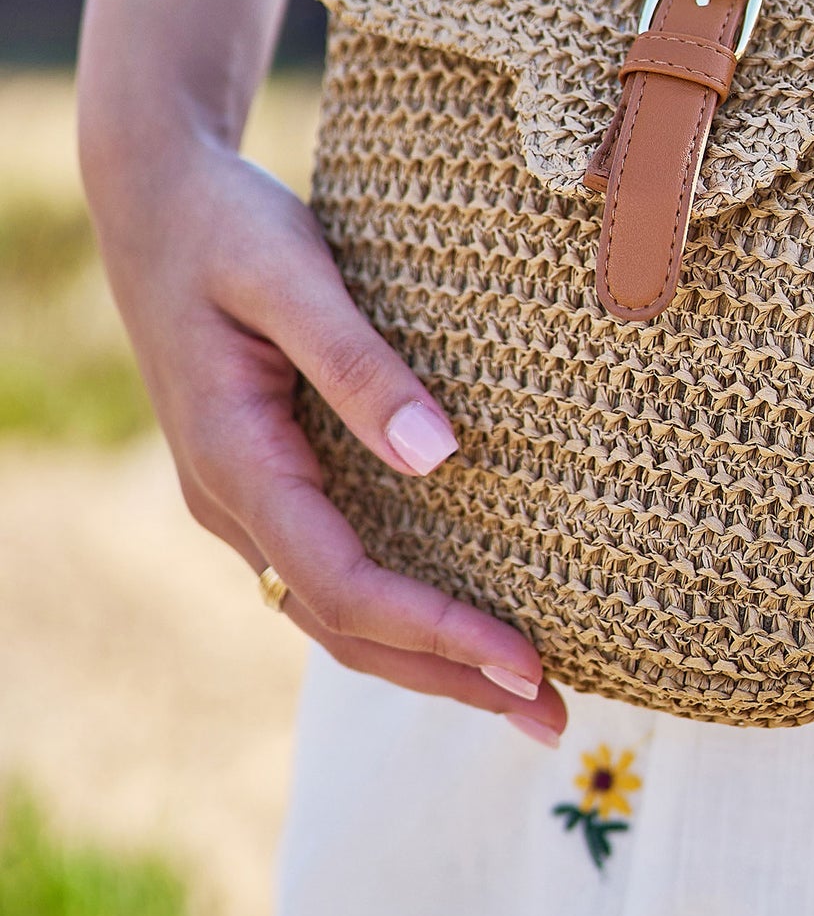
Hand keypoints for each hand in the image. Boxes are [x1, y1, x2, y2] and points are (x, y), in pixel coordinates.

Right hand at [83, 124, 566, 740]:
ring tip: (527, 696)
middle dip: (449, 679)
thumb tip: (441, 456)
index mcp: (234, 460)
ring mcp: (245, 499)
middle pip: (344, 628)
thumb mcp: (291, 272)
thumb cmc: (227, 224)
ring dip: (430, 662)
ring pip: (337, 614)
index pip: (342, 584)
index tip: (526, 658)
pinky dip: (402, 614)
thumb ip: (357, 363)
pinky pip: (334, 573)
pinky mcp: (269, 482)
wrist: (156, 199)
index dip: (435, 631)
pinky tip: (464, 623)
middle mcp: (233, 501)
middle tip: (555, 717)